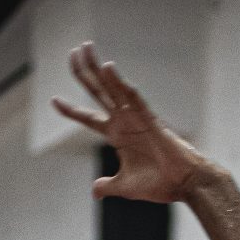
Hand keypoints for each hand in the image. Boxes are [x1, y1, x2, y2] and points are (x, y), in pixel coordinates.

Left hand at [52, 42, 222, 202]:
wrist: (185, 184)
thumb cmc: (161, 184)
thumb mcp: (126, 187)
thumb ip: (109, 186)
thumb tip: (95, 191)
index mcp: (117, 136)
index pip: (88, 118)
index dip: (71, 110)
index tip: (55, 101)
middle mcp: (124, 122)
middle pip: (97, 92)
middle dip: (84, 73)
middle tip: (73, 51)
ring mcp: (135, 118)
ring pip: (111, 88)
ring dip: (97, 68)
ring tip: (85, 47)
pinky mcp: (149, 119)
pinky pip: (132, 97)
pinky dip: (120, 83)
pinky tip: (108, 67)